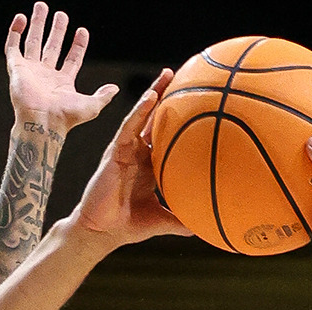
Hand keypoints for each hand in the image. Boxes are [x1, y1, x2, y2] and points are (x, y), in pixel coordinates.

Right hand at [5, 4, 118, 135]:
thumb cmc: (65, 118)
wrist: (42, 121)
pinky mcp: (16, 68)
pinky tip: (21, 19)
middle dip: (56, 30)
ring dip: (37, 24)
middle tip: (61, 14)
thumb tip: (115, 89)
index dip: (78, 45)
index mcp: (62, 83)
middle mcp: (45, 75)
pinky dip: (15, 32)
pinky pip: (13, 47)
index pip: (72, 59)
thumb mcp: (91, 106)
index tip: (82, 30)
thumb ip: (103, 96)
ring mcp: (30, 71)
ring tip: (41, 6)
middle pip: (52, 47)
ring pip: (33, 42)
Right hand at [68, 68, 191, 247]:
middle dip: (166, 97)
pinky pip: (128, 126)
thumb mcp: (163, 220)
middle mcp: (138, 152)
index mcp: (149, 164)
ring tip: (168, 75)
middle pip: (154, 118)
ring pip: (141, 116)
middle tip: (184, 75)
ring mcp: (125, 149)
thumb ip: (183, 220)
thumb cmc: (128, 225)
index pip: (165, 135)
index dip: (179, 119)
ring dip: (153, 94)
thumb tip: (208, 228)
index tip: (197, 104)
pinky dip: (139, 110)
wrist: (102, 232)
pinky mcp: (114, 151)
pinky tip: (151, 96)